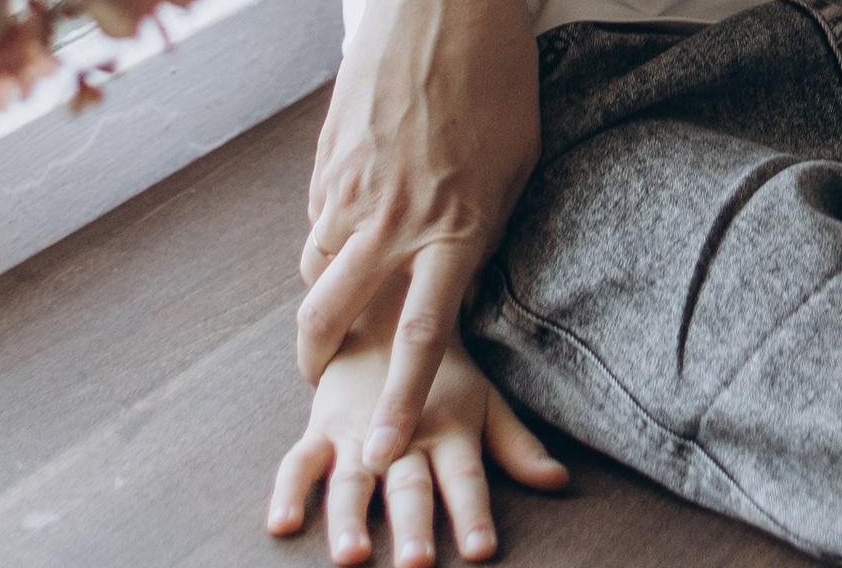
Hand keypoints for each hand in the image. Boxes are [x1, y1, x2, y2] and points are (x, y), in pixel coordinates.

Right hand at [269, 330, 565, 565]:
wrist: (390, 300)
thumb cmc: (444, 370)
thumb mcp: (483, 402)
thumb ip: (516, 445)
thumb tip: (560, 480)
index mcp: (448, 431)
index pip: (466, 479)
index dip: (473, 513)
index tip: (480, 551)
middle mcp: (404, 436)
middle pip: (410, 486)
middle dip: (413, 525)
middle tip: (416, 564)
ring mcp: (358, 433)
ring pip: (353, 480)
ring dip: (351, 517)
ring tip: (351, 554)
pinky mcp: (322, 426)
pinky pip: (300, 460)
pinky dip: (289, 490)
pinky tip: (281, 525)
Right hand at [297, 0, 541, 457]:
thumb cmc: (497, 70)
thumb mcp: (517, 160)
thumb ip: (484, 228)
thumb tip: (455, 279)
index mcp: (457, 223)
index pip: (423, 336)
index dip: (400, 399)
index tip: (382, 448)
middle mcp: (397, 215)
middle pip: (334, 316)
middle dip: (318, 360)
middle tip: (321, 376)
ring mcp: (353, 184)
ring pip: (315, 270)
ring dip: (322, 294)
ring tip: (341, 295)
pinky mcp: (327, 154)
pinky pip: (314, 218)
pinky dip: (324, 234)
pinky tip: (349, 218)